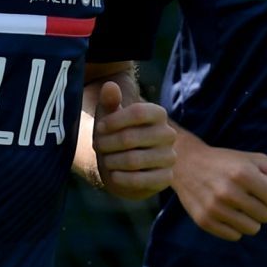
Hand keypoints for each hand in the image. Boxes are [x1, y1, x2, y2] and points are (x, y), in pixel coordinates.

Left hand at [91, 81, 175, 198]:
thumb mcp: (109, 116)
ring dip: (111, 161)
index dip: (114, 120)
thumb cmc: (115, 135)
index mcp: (158, 114)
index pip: (138, 112)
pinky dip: (121, 178)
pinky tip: (114, 175)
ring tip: (105, 160)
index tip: (100, 128)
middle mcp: (168, 134)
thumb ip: (109, 101)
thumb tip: (110, 85)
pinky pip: (140, 180)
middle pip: (130, 137)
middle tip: (97, 146)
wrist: (123, 166)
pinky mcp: (166, 178)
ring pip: (132, 160)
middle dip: (106, 143)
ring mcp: (169, 157)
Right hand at [171, 130, 266, 240]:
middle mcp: (227, 191)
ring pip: (253, 229)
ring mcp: (214, 208)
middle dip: (264, 206)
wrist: (186, 164)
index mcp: (243, 173)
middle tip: (249, 195)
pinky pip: (235, 236)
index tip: (261, 185)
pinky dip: (235, 226)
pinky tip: (226, 211)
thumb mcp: (256, 160)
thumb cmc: (229, 162)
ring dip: (251, 218)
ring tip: (238, 204)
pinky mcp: (204, 221)